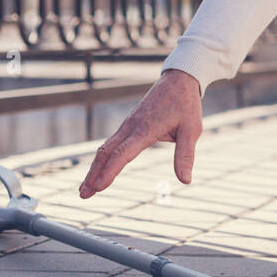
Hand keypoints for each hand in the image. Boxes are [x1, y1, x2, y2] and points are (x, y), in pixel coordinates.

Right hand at [79, 68, 202, 198]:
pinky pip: (111, 143)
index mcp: (146, 129)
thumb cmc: (186, 105)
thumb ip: (185, 155)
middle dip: (93, 174)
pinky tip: (98, 170)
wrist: (178, 80)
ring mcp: (127, 125)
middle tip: (83, 195)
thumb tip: (185, 181)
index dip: (110, 171)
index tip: (99, 187)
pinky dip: (102, 158)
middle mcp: (131, 127)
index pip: (123, 153)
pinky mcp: (128, 125)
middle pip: (106, 153)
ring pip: (105, 148)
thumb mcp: (192, 129)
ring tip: (85, 189)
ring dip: (94, 168)